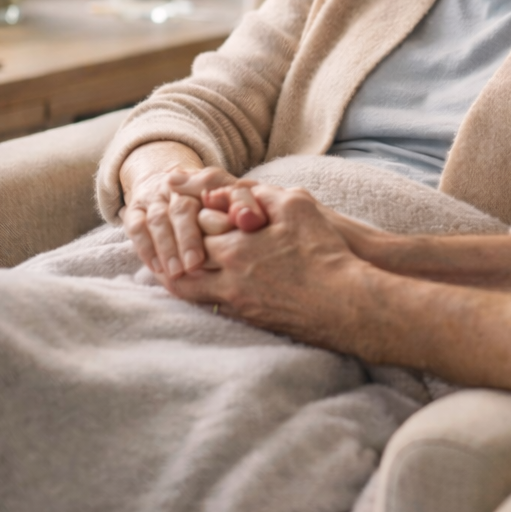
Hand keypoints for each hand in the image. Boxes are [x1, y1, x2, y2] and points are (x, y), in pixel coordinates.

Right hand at [122, 165, 267, 278]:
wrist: (167, 181)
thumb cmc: (210, 201)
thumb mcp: (230, 197)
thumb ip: (242, 204)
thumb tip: (253, 219)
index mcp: (205, 180)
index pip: (214, 190)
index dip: (223, 211)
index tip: (233, 230)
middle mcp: (178, 187)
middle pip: (182, 210)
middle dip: (189, 237)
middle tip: (196, 264)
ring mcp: (154, 198)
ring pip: (158, 220)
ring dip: (167, 247)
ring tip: (177, 272)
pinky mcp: (135, 211)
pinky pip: (137, 228)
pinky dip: (146, 248)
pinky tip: (157, 268)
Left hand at [165, 184, 361, 347]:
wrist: (345, 304)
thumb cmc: (324, 252)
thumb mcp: (296, 205)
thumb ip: (258, 192)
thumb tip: (226, 191)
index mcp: (233, 250)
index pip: (192, 229)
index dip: (187, 214)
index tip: (182, 203)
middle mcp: (227, 280)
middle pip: (182, 266)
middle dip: (172, 248)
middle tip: (165, 235)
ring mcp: (237, 304)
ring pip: (190, 292)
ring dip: (180, 274)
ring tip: (175, 262)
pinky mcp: (251, 319)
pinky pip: (212, 306)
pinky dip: (201, 291)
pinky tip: (206, 282)